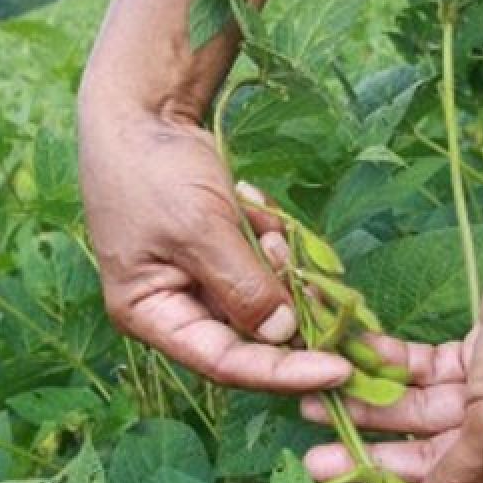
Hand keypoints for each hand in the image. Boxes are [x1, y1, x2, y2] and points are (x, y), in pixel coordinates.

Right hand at [79, 107, 351, 392]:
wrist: (142, 109)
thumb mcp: (198, 227)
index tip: (339, 370)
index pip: (224, 363)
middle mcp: (177, 310)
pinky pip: (267, 269)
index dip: (282, 373)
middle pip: (251, 340)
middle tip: (340, 303)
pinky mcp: (224, 257)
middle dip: (296, 316)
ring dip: (283, 268)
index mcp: (151, 316)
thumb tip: (283, 334)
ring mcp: (202, 283)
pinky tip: (255, 207)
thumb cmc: (151, 168)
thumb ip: (242, 284)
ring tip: (270, 228)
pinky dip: (276, 244)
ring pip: (267, 302)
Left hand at [302, 217, 482, 482]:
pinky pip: (426, 372)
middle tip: (317, 461)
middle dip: (379, 458)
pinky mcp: (479, 355)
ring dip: (373, 410)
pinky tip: (347, 365)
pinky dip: (389, 369)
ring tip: (313, 408)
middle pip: (440, 459)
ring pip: (426, 413)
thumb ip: (462, 477)